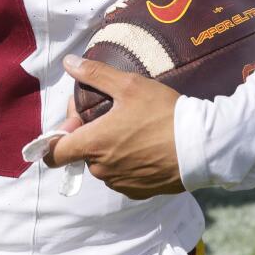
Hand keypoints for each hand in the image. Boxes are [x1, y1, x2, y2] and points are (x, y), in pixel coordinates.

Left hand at [45, 57, 184, 200]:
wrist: (201, 146)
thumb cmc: (163, 113)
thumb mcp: (129, 85)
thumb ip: (95, 74)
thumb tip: (68, 62)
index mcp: (92, 145)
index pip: (53, 154)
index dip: (58, 136)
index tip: (76, 121)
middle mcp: (102, 170)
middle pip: (82, 153)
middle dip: (91, 134)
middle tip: (114, 114)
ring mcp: (121, 183)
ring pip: (103, 165)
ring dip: (110, 150)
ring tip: (133, 129)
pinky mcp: (139, 192)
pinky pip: (123, 176)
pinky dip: (128, 163)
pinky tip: (146, 146)